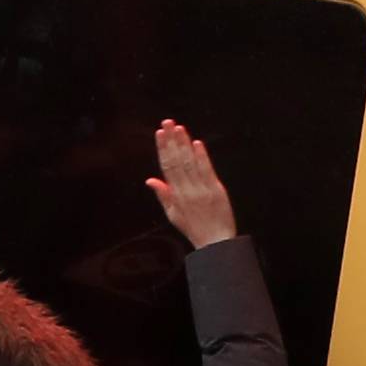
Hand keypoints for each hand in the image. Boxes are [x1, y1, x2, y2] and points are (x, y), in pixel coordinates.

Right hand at [147, 120, 235, 249]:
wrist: (215, 242)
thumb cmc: (194, 228)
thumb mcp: (173, 215)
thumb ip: (163, 195)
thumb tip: (150, 179)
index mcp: (175, 195)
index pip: (167, 167)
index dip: (163, 149)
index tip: (159, 133)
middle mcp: (186, 190)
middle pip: (177, 161)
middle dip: (171, 140)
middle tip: (167, 123)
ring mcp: (201, 189)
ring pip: (190, 163)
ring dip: (184, 144)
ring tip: (179, 128)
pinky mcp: (216, 190)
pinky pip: (206, 171)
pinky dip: (201, 157)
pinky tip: (197, 144)